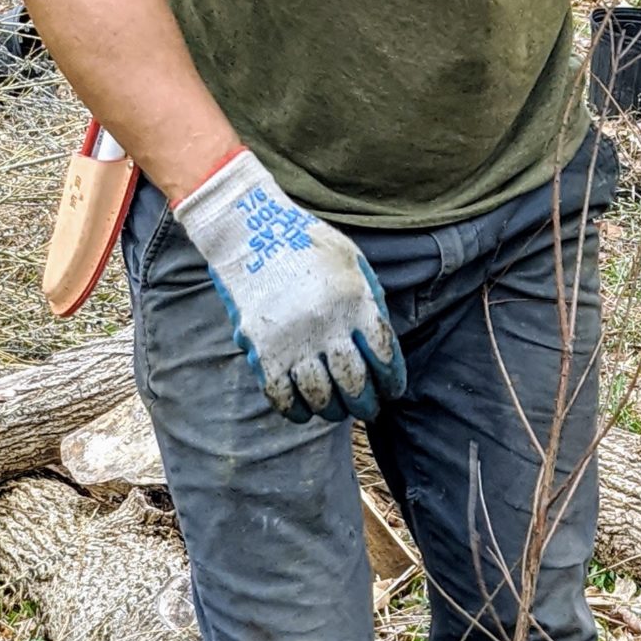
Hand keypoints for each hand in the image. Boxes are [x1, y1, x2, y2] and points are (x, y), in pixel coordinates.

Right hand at [172, 150, 405, 422]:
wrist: (248, 229)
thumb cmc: (305, 244)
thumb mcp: (350, 260)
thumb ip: (369, 299)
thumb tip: (381, 348)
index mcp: (355, 301)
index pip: (384, 356)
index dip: (391, 381)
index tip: (391, 391)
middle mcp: (327, 324)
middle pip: (355, 384)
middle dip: (365, 404)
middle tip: (367, 408)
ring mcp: (294, 339)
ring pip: (321, 397)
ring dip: (332, 410)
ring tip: (336, 410)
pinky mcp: (263, 350)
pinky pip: (282, 396)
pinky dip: (295, 411)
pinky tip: (304, 412)